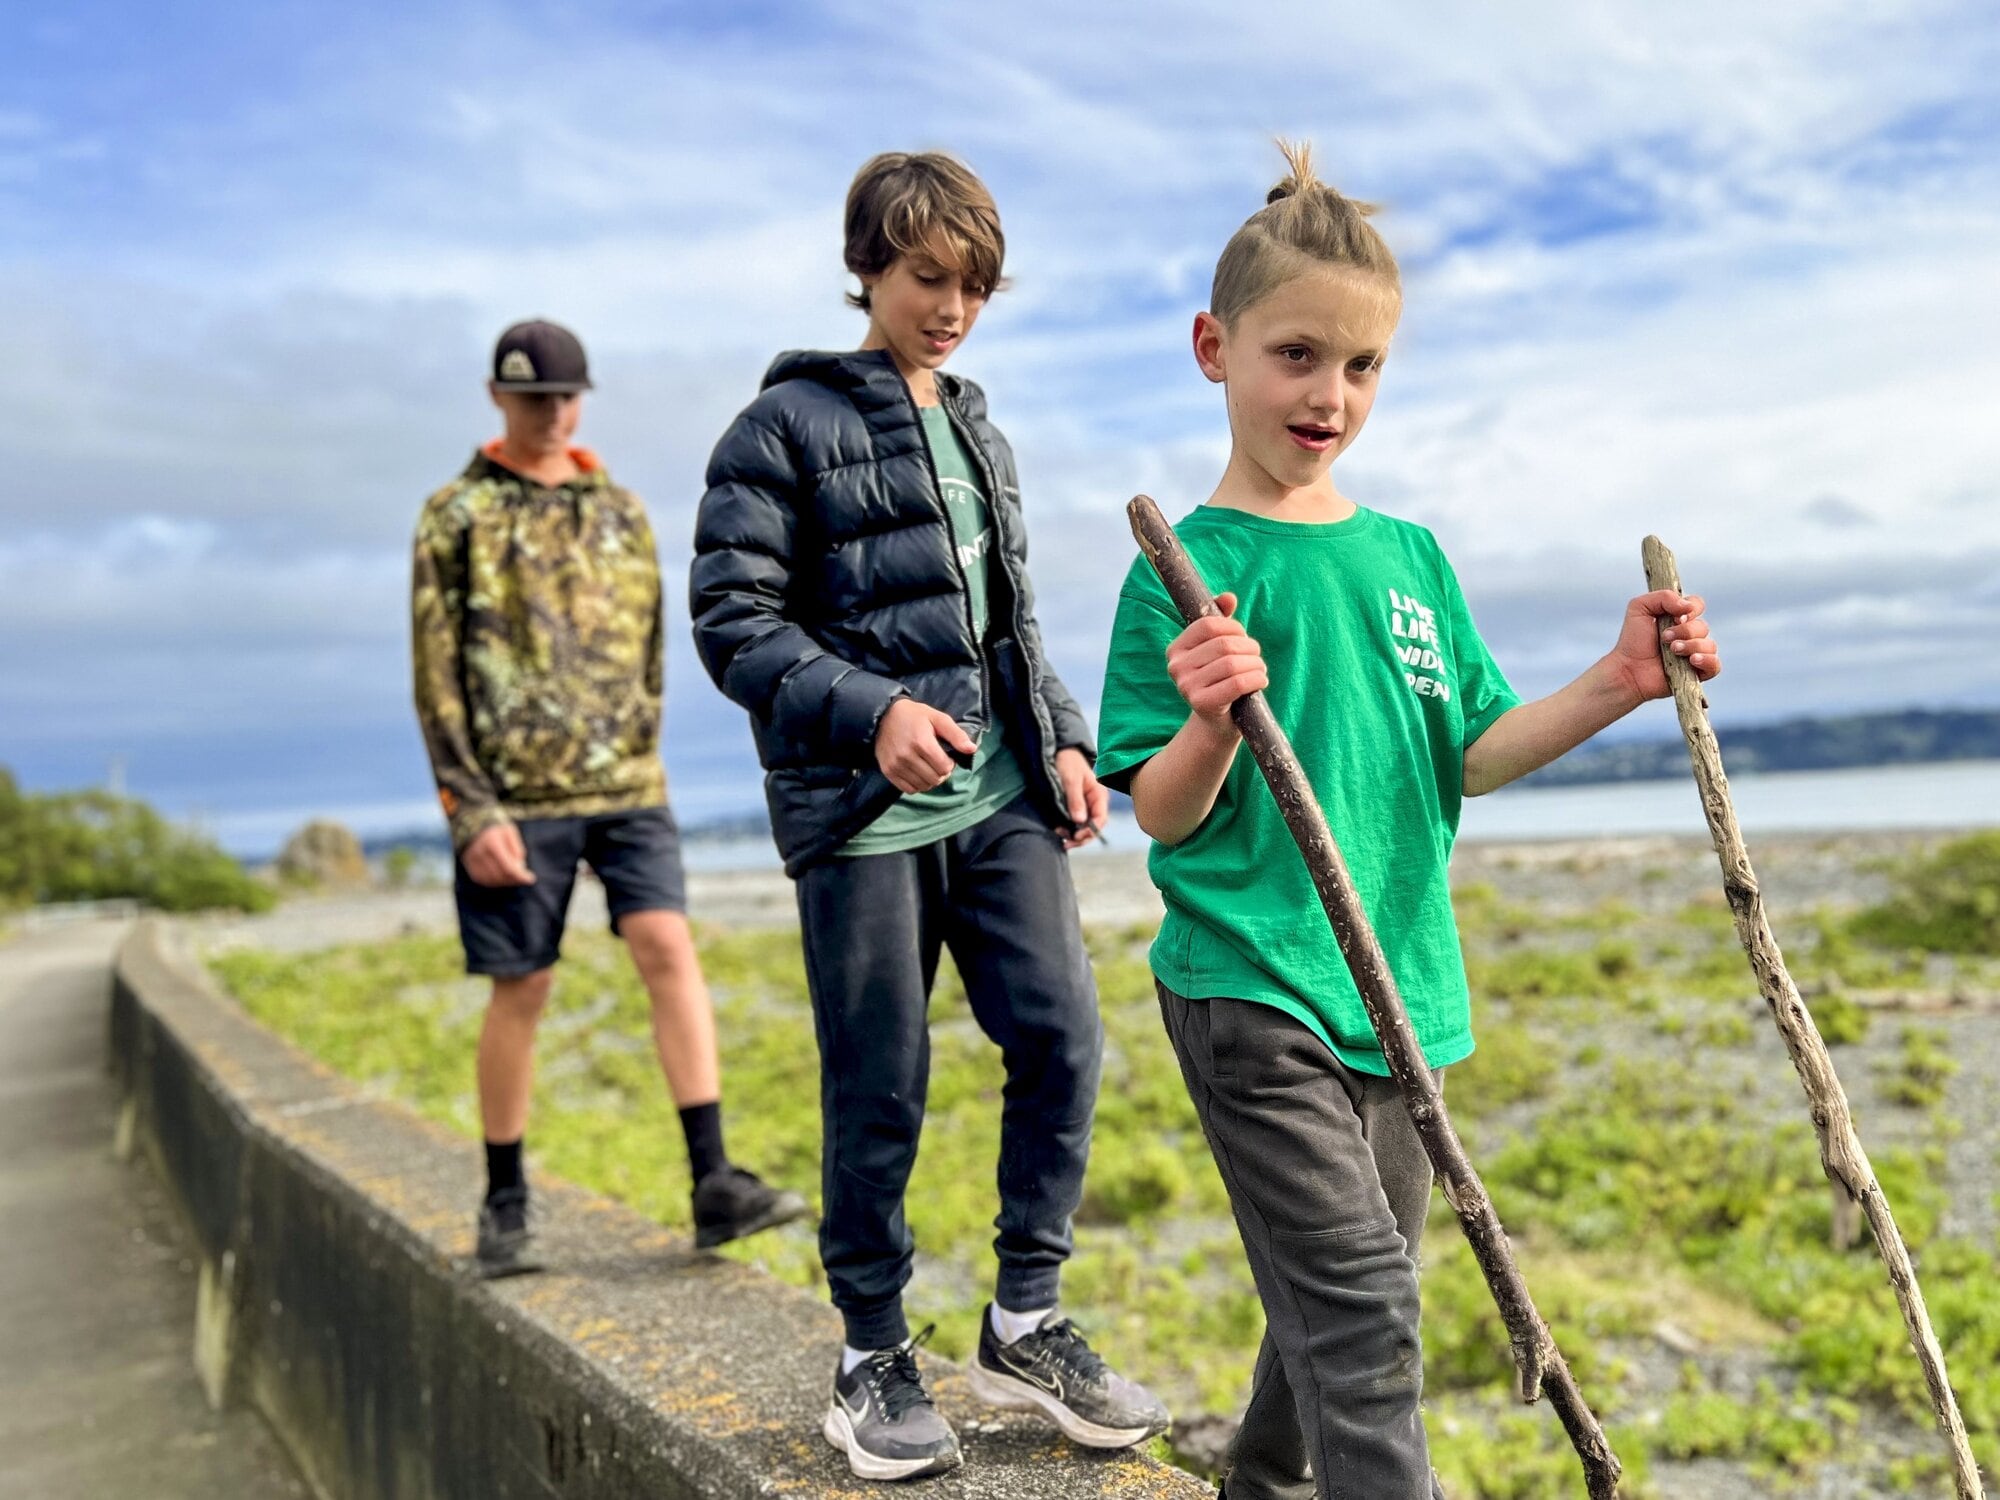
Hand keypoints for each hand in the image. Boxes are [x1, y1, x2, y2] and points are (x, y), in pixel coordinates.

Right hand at [463, 822, 534, 886]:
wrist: (472, 823)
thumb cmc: (496, 828)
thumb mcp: (510, 832)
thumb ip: (516, 849)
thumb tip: (520, 868)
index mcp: (492, 842)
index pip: (508, 867)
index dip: (520, 876)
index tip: (531, 879)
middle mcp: (480, 852)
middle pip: (500, 875)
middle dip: (515, 879)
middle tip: (524, 877)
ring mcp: (472, 861)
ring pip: (492, 880)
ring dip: (506, 881)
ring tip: (515, 876)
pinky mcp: (469, 866)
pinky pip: (484, 880)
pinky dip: (495, 881)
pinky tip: (503, 876)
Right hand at [875, 698, 978, 793]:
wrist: (884, 716)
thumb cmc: (914, 716)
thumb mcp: (938, 718)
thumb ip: (956, 734)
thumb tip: (972, 749)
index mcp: (922, 742)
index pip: (944, 768)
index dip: (949, 763)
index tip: (945, 755)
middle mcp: (907, 756)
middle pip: (935, 779)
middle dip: (941, 773)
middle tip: (937, 762)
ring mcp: (896, 765)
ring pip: (923, 787)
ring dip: (930, 780)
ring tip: (928, 767)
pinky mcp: (888, 771)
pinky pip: (908, 789)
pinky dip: (917, 785)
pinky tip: (917, 773)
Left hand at [1054, 747, 1109, 849]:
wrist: (1059, 752)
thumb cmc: (1067, 762)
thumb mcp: (1071, 779)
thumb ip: (1075, 799)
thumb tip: (1079, 821)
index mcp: (1098, 796)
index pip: (1101, 819)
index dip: (1091, 831)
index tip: (1077, 836)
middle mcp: (1094, 804)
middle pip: (1094, 828)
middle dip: (1081, 838)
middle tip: (1066, 842)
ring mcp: (1085, 807)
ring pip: (1084, 828)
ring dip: (1074, 836)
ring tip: (1059, 835)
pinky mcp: (1075, 808)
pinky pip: (1075, 824)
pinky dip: (1068, 830)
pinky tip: (1059, 831)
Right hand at [1166, 592, 1267, 730]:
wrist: (1218, 721)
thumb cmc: (1220, 679)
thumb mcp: (1219, 650)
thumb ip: (1222, 621)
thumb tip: (1228, 597)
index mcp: (1176, 649)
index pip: (1208, 625)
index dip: (1234, 627)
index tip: (1243, 638)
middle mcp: (1176, 667)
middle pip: (1224, 645)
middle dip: (1249, 648)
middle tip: (1256, 657)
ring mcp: (1186, 686)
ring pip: (1233, 664)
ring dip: (1256, 665)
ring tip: (1260, 670)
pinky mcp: (1201, 704)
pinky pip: (1237, 683)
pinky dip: (1256, 679)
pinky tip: (1260, 681)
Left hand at [1607, 589, 1720, 702]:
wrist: (1627, 670)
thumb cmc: (1632, 640)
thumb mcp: (1639, 608)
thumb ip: (1663, 597)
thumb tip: (1689, 606)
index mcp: (1678, 618)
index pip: (1697, 605)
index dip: (1691, 609)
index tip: (1675, 617)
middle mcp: (1689, 636)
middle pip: (1703, 626)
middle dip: (1684, 631)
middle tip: (1665, 638)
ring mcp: (1694, 654)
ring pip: (1710, 645)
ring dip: (1691, 645)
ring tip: (1673, 651)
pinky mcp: (1697, 673)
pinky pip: (1715, 665)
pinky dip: (1707, 660)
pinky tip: (1692, 660)